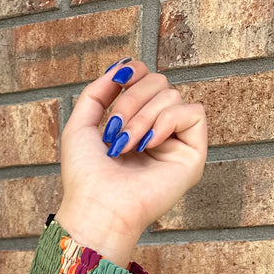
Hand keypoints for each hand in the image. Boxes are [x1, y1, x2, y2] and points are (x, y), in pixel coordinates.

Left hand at [55, 59, 206, 266]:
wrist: (97, 207)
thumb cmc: (85, 176)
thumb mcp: (80, 126)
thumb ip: (97, 93)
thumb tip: (121, 67)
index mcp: (133, 124)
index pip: (147, 79)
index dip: (135, 73)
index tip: (118, 83)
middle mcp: (157, 131)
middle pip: (159, 82)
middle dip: (131, 101)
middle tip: (114, 132)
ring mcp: (175, 143)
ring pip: (172, 96)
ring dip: (142, 117)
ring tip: (126, 146)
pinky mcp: (192, 155)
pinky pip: (193, 111)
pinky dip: (168, 120)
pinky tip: (149, 143)